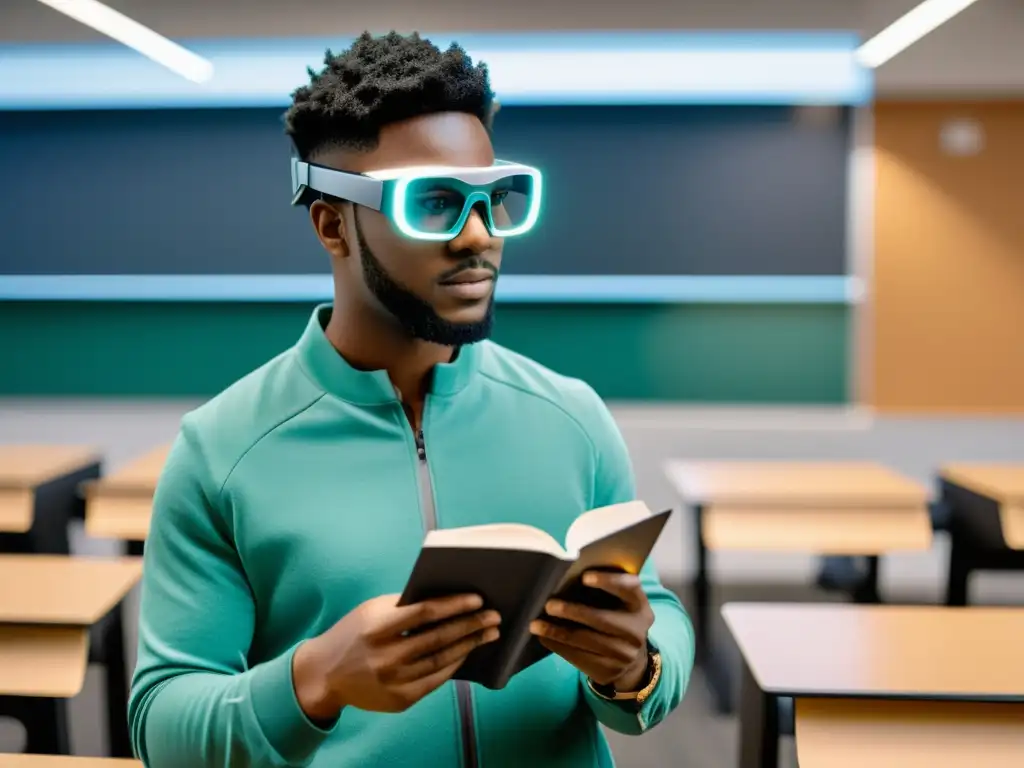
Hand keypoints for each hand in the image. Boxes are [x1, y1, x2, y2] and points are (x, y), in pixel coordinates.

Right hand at [293, 593, 499, 719]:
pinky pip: (435, 680)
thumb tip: (447, 598)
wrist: (324, 674)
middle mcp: (385, 656)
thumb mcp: (372, 611)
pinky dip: (453, 665)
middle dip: (471, 625)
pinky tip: (467, 653)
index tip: (478, 599)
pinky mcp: (399, 700)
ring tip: (488, 634)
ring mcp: (393, 681)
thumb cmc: (354, 633)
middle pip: (438, 638)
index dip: (454, 605)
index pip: (424, 613)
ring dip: (469, 646)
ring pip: (441, 660)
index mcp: (377, 628)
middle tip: (494, 617)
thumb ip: (404, 605)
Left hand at [530, 571, 652, 689]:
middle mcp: (637, 630)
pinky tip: (544, 639)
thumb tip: (564, 578)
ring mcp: (625, 654)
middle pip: (603, 619)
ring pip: (587, 641)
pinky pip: (580, 658)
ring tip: (536, 625)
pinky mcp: (610, 670)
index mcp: (639, 605)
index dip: (608, 582)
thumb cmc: (615, 618)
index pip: (629, 588)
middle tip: (549, 605)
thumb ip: (603, 591)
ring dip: (557, 632)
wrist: (630, 659)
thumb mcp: (619, 604)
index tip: (585, 577)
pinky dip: (559, 647)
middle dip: (573, 611)